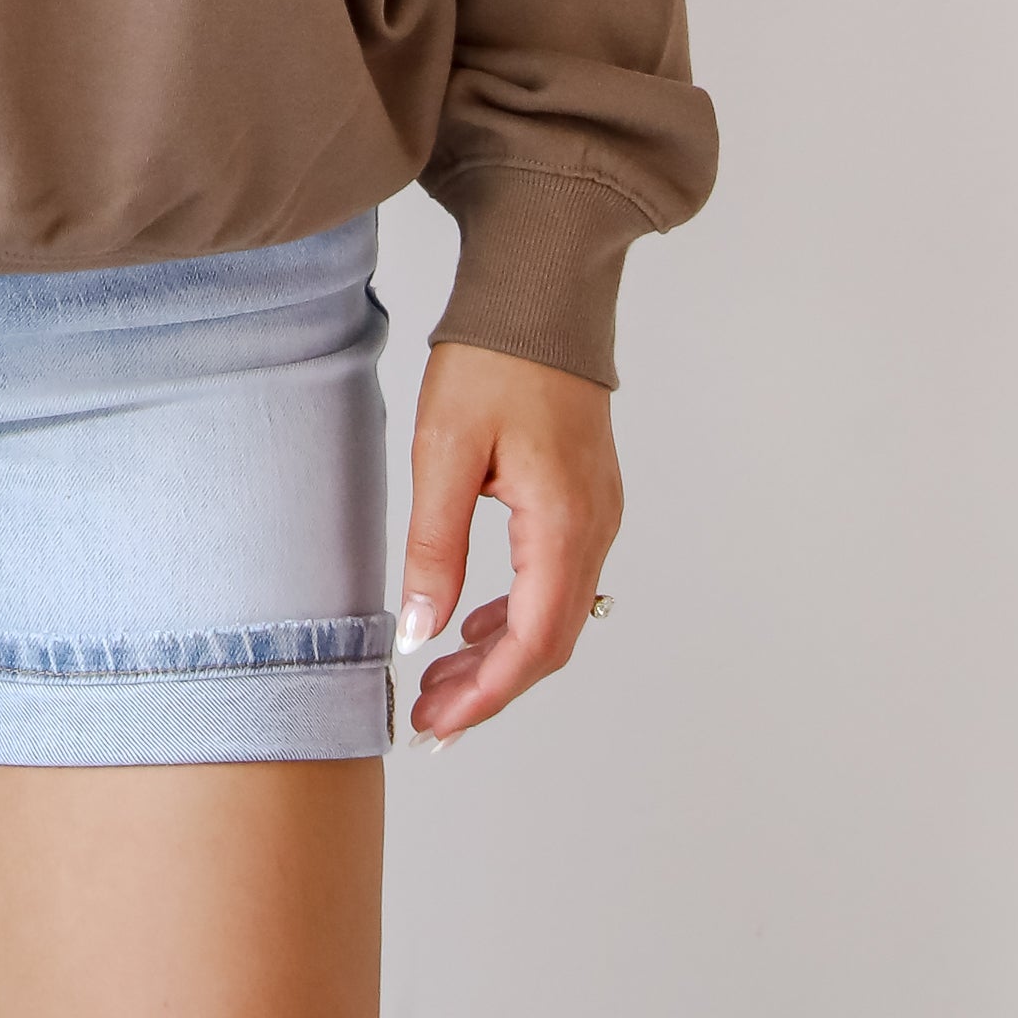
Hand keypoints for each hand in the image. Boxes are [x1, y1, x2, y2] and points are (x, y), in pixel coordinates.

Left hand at [397, 342, 622, 744]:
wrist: (541, 293)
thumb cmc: (493, 360)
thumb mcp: (444, 451)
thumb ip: (434, 547)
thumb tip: (420, 630)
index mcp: (563, 524)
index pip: (532, 643)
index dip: (485, 695)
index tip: (436, 725)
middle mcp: (594, 528)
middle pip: (550, 642)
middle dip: (490, 688)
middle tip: (429, 719)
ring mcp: (597, 515)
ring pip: (556, 615)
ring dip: (501, 655)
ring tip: (440, 679)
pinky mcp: (586, 500)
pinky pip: (558, 580)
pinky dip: (516, 615)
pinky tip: (474, 623)